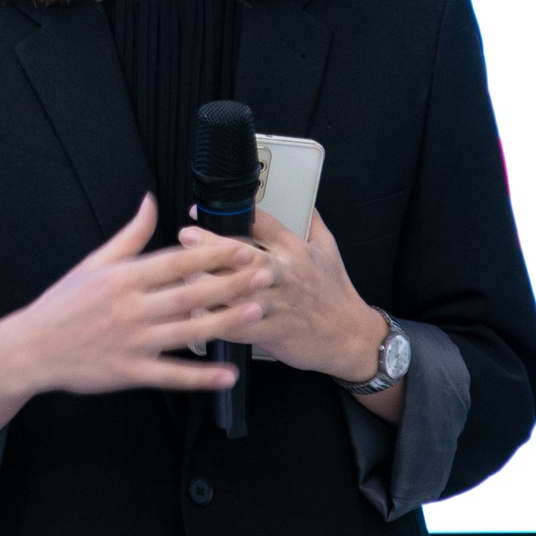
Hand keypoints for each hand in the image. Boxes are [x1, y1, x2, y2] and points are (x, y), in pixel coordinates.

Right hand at [0, 194, 269, 460]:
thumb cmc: (64, 303)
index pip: (175, 261)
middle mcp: (130, 308)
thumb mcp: (94, 262)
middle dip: (230, 283)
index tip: (242, 245)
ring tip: (257, 312)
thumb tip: (151, 201)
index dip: (211, 253)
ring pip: (186, 332)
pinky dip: (201, 377)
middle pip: (189, 293)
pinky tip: (227, 375)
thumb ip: (129, 234)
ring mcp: (131, 342)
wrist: (31, 348)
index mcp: (123, 277)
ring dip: (225, 322)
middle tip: (265, 274)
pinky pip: (171, 375)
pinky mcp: (129, 372)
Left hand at [178, 207, 385, 383]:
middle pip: (246, 255)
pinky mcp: (275, 332)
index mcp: (295, 251)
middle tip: (187, 235)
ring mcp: (280, 304)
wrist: (352, 337)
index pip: (263, 225)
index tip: (203, 210)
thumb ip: (312, 222)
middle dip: (214, 245)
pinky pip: (242, 327)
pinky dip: (220, 321)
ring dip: (211, 283)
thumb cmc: (337, 293)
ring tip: (184, 275)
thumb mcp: (329, 250)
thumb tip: (303, 198)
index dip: (233, 214)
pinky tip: (199, 315)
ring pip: (241, 292)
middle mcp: (286, 274)